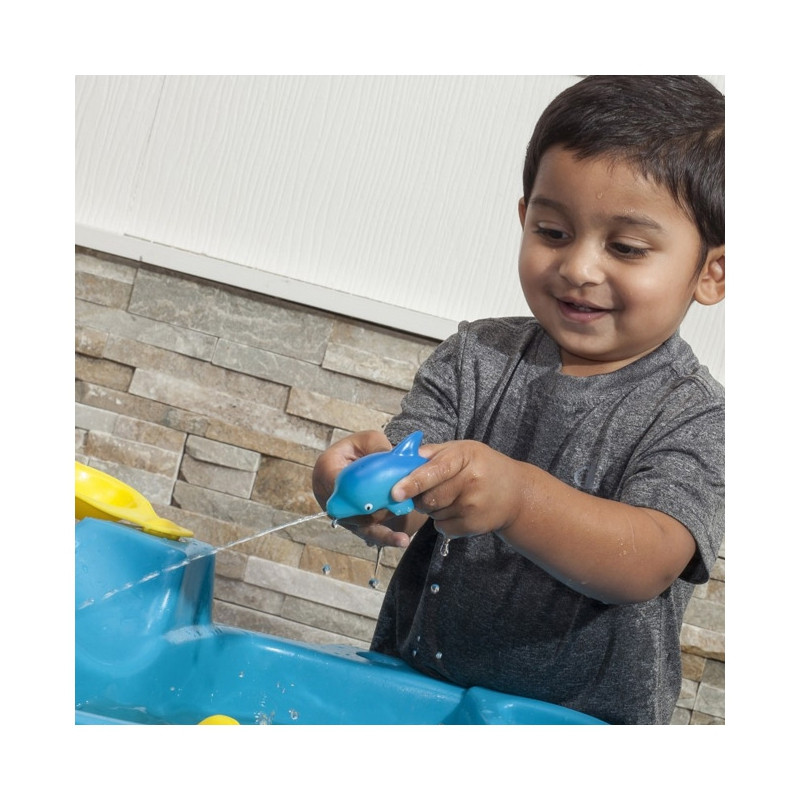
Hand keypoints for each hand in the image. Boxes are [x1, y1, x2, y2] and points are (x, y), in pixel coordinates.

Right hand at [312, 430, 417, 547]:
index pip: (338, 483)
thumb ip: (378, 446)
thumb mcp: (368, 440)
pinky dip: (384, 537)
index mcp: (327, 468)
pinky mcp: (352, 522)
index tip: (381, 493)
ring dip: (383, 528)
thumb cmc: (360, 449)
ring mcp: (339, 511)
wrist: (357, 461)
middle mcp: (328, 494)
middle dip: (376, 510)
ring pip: (360, 524)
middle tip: (400, 509)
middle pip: (351, 509)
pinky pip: (367, 532)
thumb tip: (389, 457)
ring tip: (402, 538)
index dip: (358, 491)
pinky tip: (401, 541)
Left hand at [390, 440, 524, 537]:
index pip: (434, 471)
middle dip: (420, 496)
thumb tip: (402, 459)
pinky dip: (443, 521)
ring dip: (433, 508)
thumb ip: (433, 453)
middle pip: (428, 497)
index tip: (395, 492)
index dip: (413, 482)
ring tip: (453, 497)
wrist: (516, 494)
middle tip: (431, 489)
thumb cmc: (482, 467)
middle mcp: (471, 482)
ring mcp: (473, 507)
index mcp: (465, 457)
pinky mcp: (473, 526)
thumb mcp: (463, 450)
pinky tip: (459, 510)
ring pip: (433, 513)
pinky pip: (442, 527)